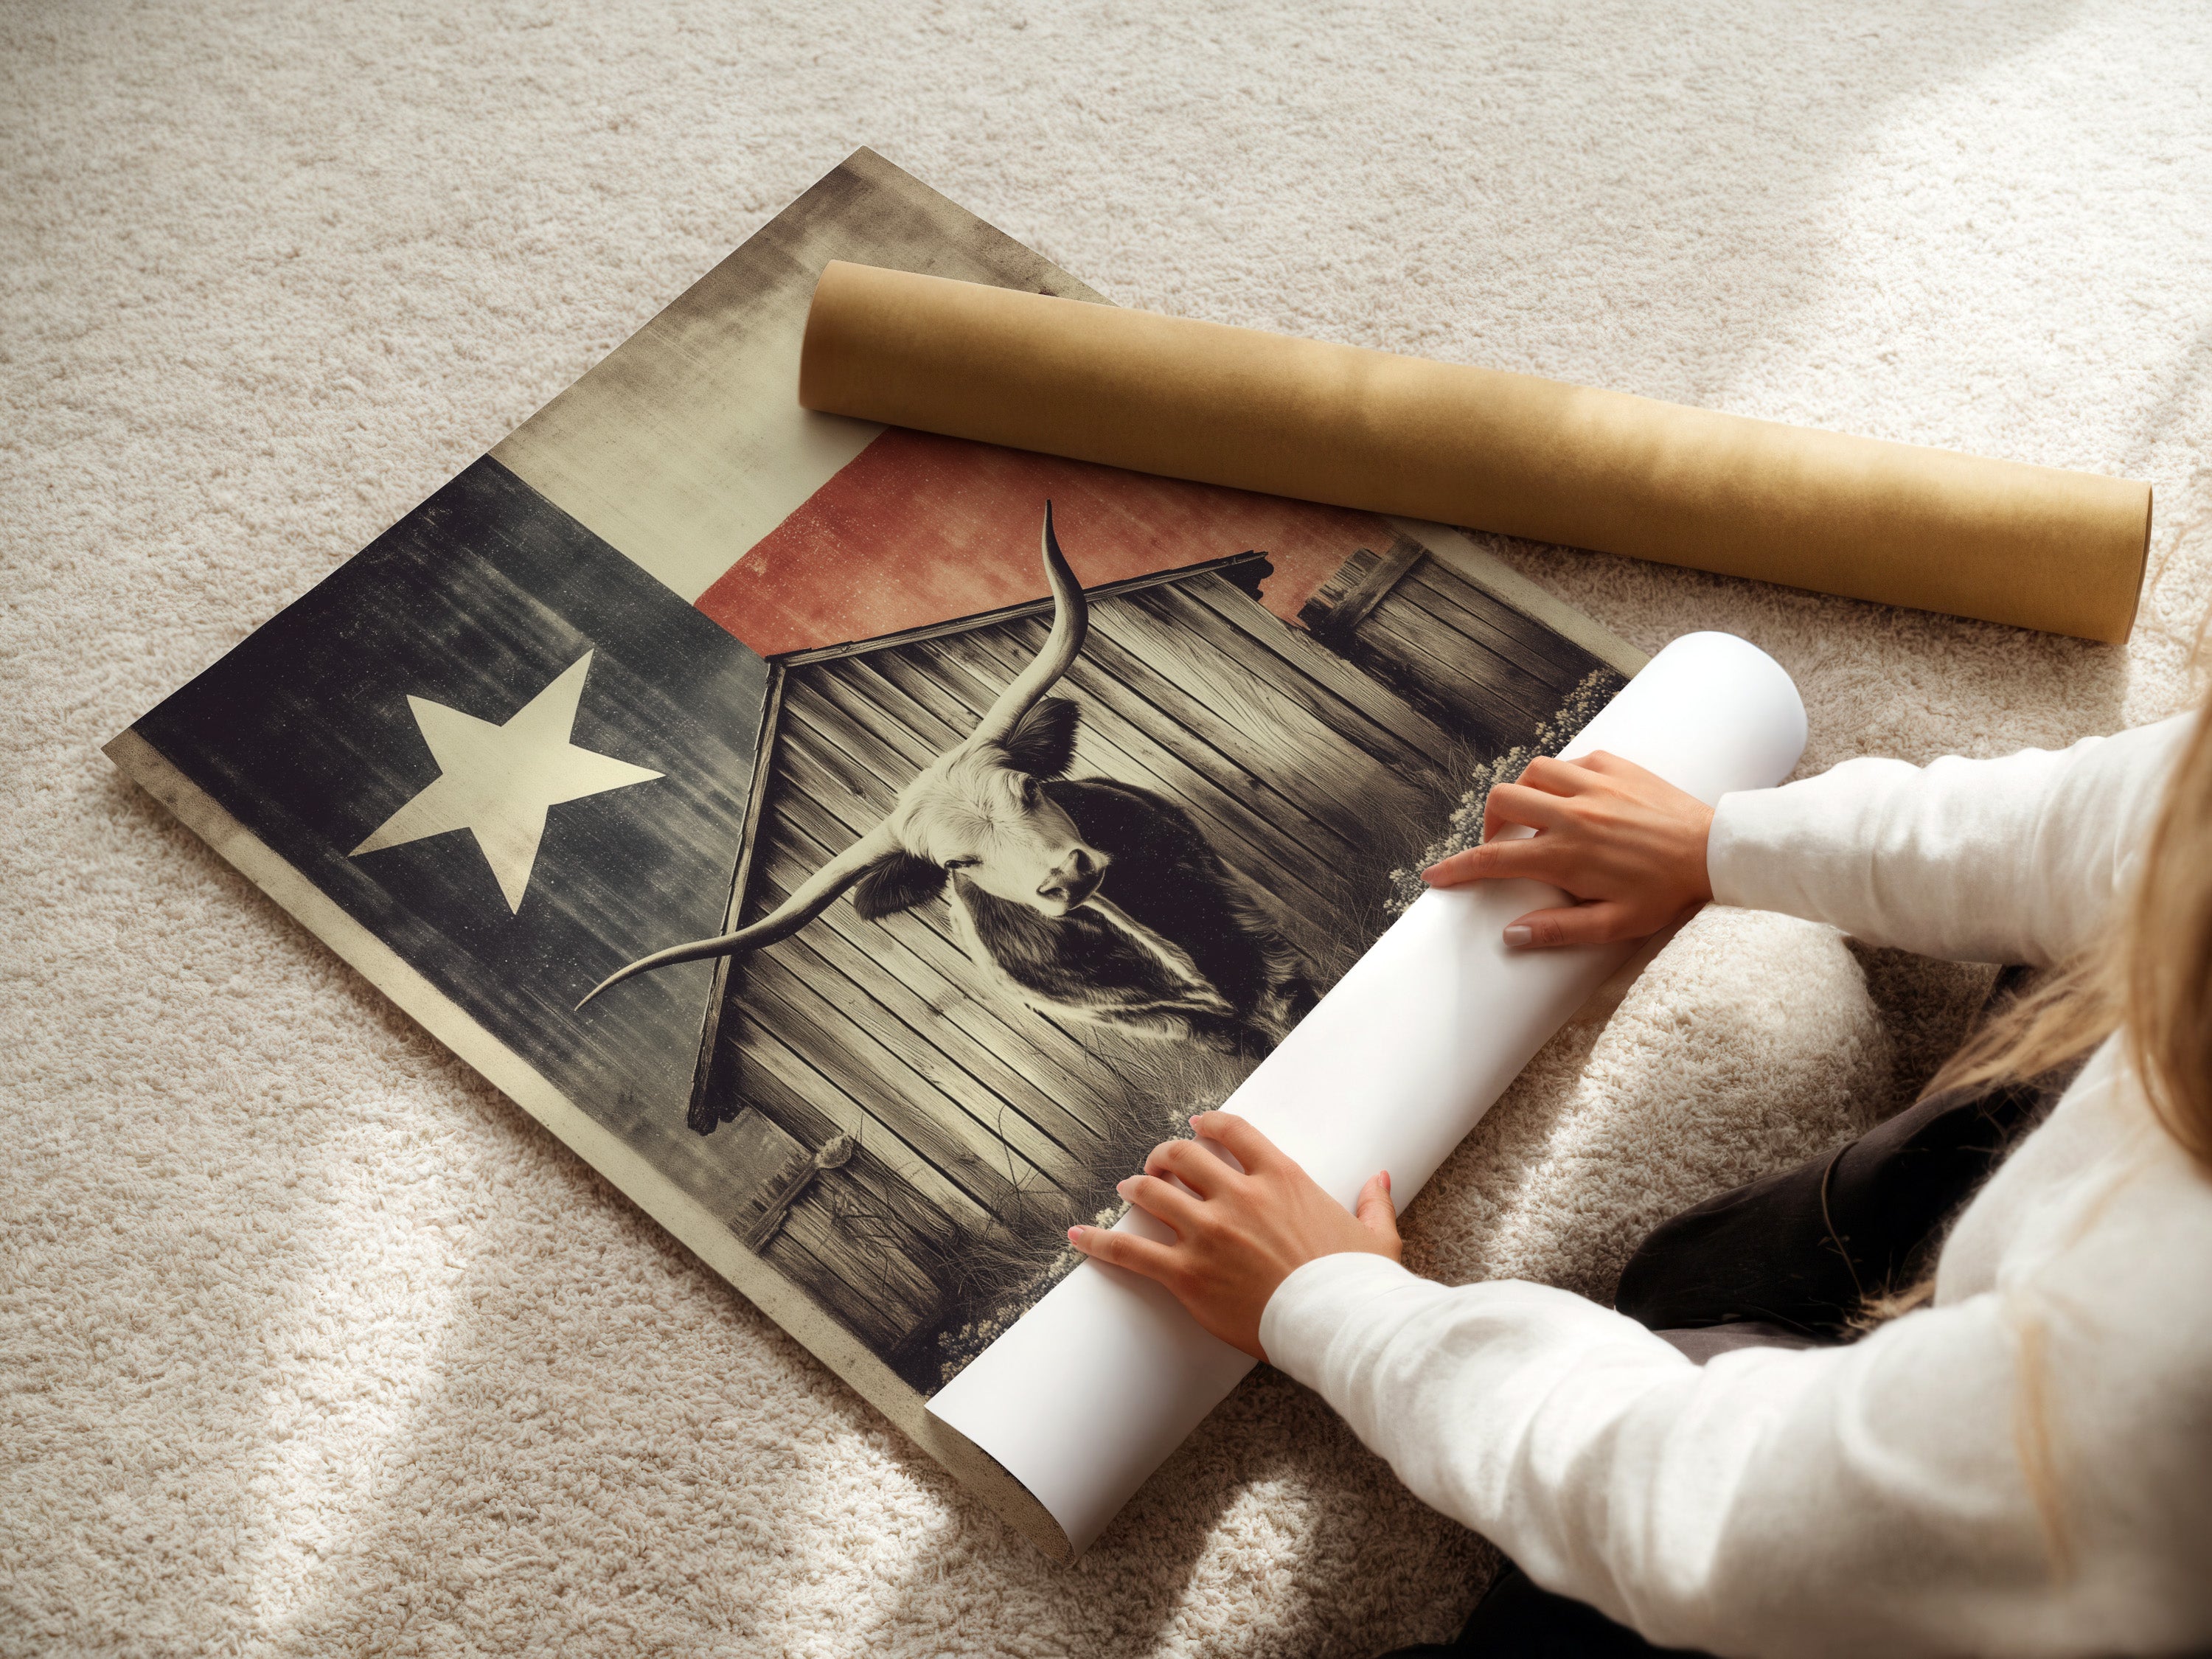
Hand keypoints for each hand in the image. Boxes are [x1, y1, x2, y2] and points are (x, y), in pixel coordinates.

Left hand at [1066, 1112, 1399, 1360]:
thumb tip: (1380, 1178)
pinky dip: (1099, 1241)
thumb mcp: (1376, 1236)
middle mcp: (1239, 1196)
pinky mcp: (1187, 1274)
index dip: (1208, 1124)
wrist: (1340, 1325)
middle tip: (1157, 1163)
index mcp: (1282, 1178)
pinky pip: (1131, 1251)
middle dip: (1165, 1155)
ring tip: (1127, 1188)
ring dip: (1136, 1187)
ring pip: (1153, 1192)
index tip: (1197, 1126)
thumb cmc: (1358, 1284)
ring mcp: (1209, 1233)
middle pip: (1183, 1156)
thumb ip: (1373, 1202)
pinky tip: (1078, 1235)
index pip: (1233, 1132)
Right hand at [1420, 750, 1713, 948]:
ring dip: (1523, 794)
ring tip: (1536, 817)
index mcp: (1566, 855)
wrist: (1715, 851)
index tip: (1436, 876)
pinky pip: (1571, 761)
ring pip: (1532, 772)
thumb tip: (1511, 935)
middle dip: (1489, 824)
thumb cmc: (1666, 892)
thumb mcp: (1615, 924)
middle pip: (1502, 801)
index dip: (1457, 868)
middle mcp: (1573, 813)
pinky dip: (1561, 778)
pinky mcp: (1615, 765)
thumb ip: (1559, 930)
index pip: (1494, 859)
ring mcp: (1594, 784)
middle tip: (1502, 845)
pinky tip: (1574, 798)